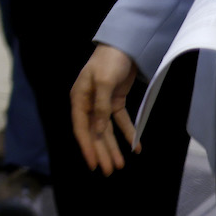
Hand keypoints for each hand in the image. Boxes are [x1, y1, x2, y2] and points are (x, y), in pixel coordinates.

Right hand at [70, 44, 138, 174]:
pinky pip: (120, 121)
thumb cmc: (109, 61)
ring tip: (120, 166)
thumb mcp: (103, 82)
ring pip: (106, 130)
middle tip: (110, 171)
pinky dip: (127, 133)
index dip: (87, 146)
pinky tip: (135, 147)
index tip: (93, 164)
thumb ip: (101, 107)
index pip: (81, 127)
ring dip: (113, 147)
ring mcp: (101, 102)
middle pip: (94, 132)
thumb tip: (98, 130)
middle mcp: (87, 102)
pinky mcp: (115, 100)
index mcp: (79, 98)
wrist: (124, 45)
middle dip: (101, 152)